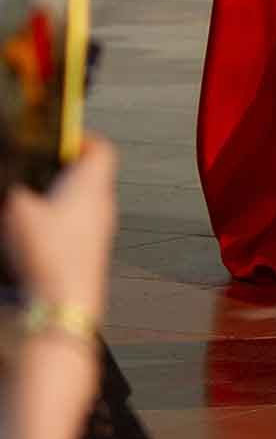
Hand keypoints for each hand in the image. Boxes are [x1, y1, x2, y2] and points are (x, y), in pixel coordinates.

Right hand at [4, 134, 116, 325]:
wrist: (63, 302)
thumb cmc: (50, 254)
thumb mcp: (15, 207)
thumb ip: (11, 185)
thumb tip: (9, 178)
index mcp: (91, 184)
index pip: (100, 148)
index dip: (79, 137)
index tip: (56, 136)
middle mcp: (102, 205)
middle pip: (90, 174)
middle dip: (62, 168)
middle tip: (37, 167)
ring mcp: (98, 231)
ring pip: (82, 202)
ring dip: (59, 196)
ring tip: (30, 200)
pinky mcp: (88, 253)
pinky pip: (76, 227)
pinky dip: (58, 221)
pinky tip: (34, 232)